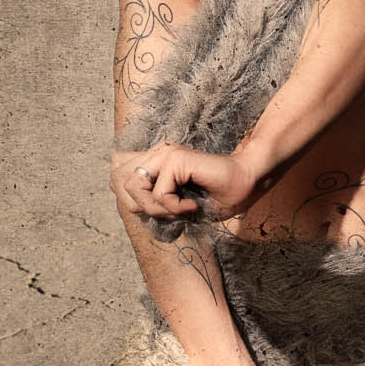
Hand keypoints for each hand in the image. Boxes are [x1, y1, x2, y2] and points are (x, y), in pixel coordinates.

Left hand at [110, 144, 256, 223]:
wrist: (246, 185)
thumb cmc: (217, 196)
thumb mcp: (176, 204)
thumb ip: (153, 200)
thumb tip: (130, 207)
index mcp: (155, 161)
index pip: (118, 177)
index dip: (133, 201)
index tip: (166, 210)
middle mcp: (156, 154)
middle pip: (121, 186)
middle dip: (145, 208)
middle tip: (174, 212)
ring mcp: (164, 153)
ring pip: (134, 189)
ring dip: (159, 208)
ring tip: (182, 209)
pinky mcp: (175, 158)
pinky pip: (158, 193)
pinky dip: (175, 207)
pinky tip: (193, 204)